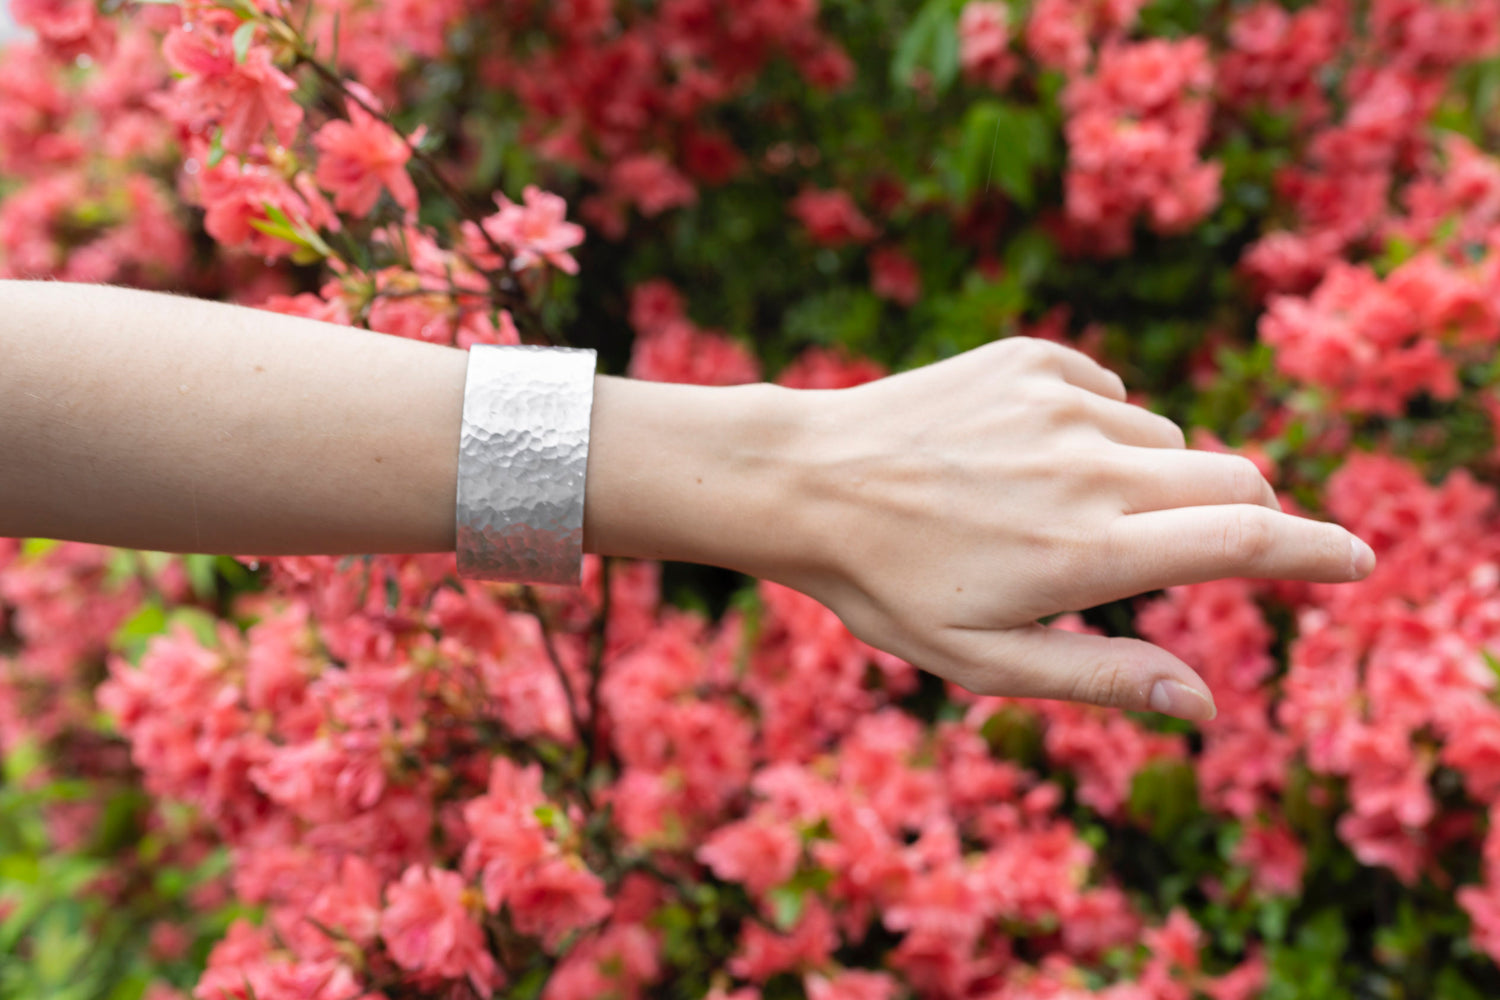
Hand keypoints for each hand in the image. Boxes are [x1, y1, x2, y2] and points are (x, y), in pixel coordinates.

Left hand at [771, 337, 1374, 721]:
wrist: (803, 481)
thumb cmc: (886, 586)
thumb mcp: (982, 661)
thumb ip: (1103, 678)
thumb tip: (1206, 705)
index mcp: (1087, 553)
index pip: (1248, 543)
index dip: (1319, 553)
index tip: (1358, 560)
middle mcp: (1088, 466)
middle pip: (1234, 479)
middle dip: (1238, 518)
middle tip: (1181, 548)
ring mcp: (1059, 400)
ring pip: (1165, 439)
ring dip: (1148, 477)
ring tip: (1055, 509)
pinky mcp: (1029, 358)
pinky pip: (1109, 392)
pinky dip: (1096, 427)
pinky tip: (1027, 455)